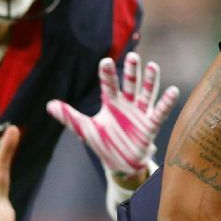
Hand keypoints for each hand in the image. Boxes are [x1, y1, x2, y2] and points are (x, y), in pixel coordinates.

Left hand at [46, 52, 178, 177]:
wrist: (120, 163)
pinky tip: (172, 91)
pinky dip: (166, 103)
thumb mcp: (85, 129)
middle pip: (130, 84)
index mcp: (111, 103)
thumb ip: (69, 117)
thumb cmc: (105, 143)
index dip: (107, 74)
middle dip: (131, 72)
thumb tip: (48, 105)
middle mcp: (127, 105)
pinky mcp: (150, 125)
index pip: (109, 85)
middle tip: (133, 56)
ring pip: (146, 93)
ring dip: (150, 81)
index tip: (105, 61)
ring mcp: (140, 113)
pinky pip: (160, 112)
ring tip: (152, 66)